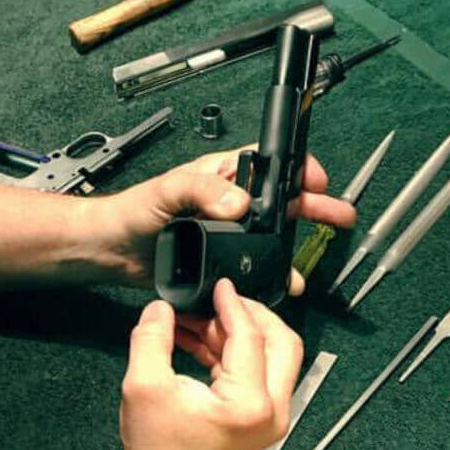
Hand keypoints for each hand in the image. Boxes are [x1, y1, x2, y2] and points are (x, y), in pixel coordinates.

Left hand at [90, 149, 356, 292]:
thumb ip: (202, 190)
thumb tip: (238, 202)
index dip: (295, 171)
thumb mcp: (168, 191)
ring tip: (311, 261)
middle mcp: (226, 203)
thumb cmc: (132, 212)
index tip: (317, 180)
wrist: (110, 251)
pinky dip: (268, 274)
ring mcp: (224, 234)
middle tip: (339, 215)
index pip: (267, 166)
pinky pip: (250, 265)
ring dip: (292, 247)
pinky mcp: (217, 261)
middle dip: (311, 207)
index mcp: (220, 176)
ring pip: (268, 237)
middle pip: (279, 203)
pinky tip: (281, 284)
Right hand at [118, 278, 302, 449]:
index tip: (218, 284)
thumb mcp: (144, 384)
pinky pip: (258, 373)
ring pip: (273, 356)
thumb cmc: (154, 446)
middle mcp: (273, 411)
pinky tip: (198, 340)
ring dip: (238, 333)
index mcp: (250, 403)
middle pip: (282, 343)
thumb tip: (161, 307)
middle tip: (221, 299)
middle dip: (251, 315)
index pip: (250, 338)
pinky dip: (233, 353)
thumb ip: (152, 337)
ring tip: (195, 321)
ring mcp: (272, 418)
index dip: (232, 305)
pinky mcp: (262, 419)